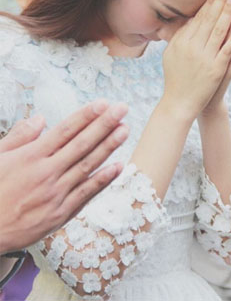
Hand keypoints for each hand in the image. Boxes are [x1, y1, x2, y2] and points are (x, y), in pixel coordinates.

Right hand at [0, 100, 128, 253]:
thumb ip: (19, 137)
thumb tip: (40, 119)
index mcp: (30, 157)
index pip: (64, 130)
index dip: (86, 116)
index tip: (103, 103)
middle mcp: (46, 173)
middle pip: (82, 144)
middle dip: (104, 124)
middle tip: (122, 109)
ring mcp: (56, 193)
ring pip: (88, 165)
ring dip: (109, 147)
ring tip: (125, 130)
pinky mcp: (60, 213)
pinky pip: (87, 193)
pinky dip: (104, 180)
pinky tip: (118, 166)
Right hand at [161, 0, 230, 120]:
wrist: (179, 103)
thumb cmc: (176, 78)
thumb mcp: (172, 53)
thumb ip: (181, 36)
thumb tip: (190, 18)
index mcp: (183, 41)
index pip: (200, 16)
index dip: (210, 1)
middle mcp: (193, 46)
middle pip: (211, 18)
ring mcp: (205, 57)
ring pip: (220, 30)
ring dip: (229, 12)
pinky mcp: (216, 69)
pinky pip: (227, 50)